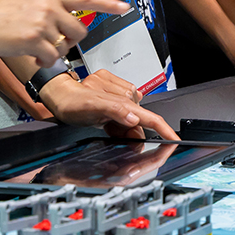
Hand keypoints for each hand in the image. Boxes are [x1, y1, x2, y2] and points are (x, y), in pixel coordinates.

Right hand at [0, 0, 127, 66]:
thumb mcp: (26, 3)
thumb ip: (47, 10)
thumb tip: (63, 24)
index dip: (107, 4)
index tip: (125, 7)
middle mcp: (47, 6)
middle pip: (79, 30)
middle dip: (70, 42)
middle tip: (53, 43)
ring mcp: (41, 22)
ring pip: (65, 46)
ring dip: (54, 53)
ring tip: (37, 49)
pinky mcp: (32, 39)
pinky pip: (52, 57)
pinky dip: (44, 61)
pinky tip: (33, 56)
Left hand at [40, 74, 178, 140]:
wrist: (60, 95)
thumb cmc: (73, 101)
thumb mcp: (92, 107)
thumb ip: (115, 110)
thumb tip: (134, 118)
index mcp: (122, 99)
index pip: (148, 116)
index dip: (163, 130)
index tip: (174, 139)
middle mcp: (124, 95)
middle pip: (140, 122)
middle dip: (133, 134)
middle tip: (114, 134)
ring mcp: (121, 96)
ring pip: (132, 121)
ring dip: (124, 129)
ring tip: (106, 125)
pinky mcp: (116, 98)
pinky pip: (125, 116)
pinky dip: (120, 123)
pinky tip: (108, 122)